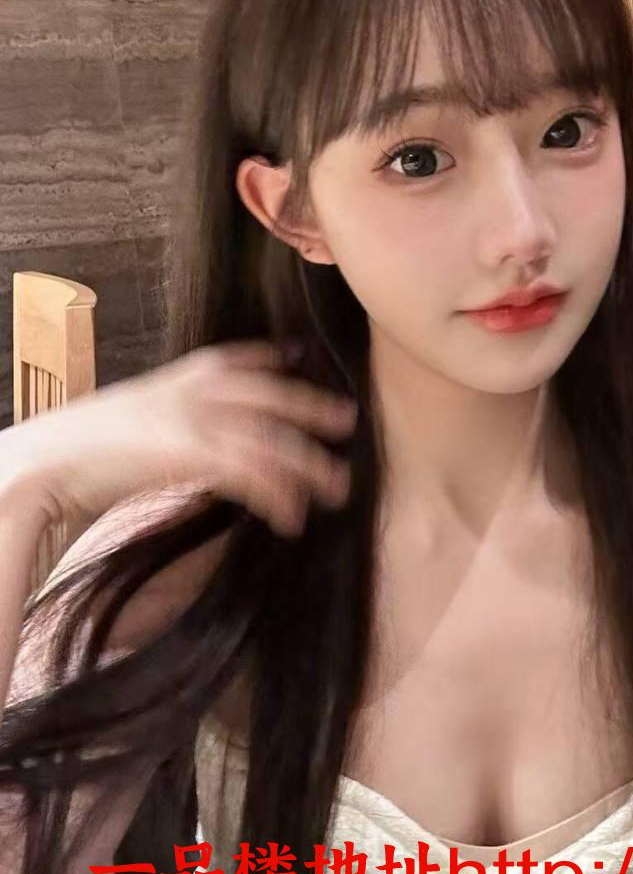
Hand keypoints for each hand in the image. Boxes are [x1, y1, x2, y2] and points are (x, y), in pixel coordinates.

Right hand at [0, 340, 357, 537]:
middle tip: (348, 421)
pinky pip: (252, 474)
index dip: (269, 358)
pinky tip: (291, 518)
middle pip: (270, 396)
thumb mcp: (131, 419)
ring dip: (309, 465)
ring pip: (271, 438)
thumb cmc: (78, 452)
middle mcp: (190, 391)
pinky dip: (277, 497)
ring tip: (336, 488)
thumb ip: (166, 421)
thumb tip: (183, 442)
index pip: (234, 359)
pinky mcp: (192, 453)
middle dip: (311, 407)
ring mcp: (193, 419)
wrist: (44, 464)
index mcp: (174, 378)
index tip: (295, 355)